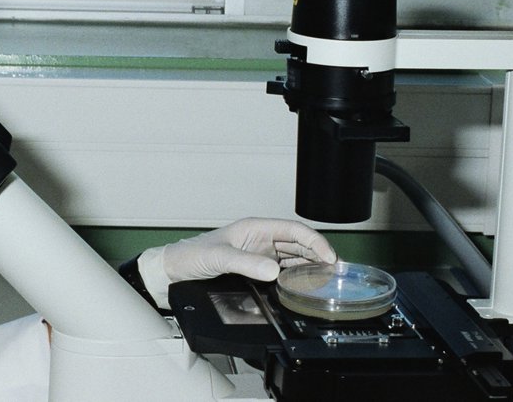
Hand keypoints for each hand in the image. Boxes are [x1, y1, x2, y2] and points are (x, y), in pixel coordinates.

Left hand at [137, 218, 336, 308]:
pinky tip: (306, 285)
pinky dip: (298, 277)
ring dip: (311, 266)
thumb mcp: (219, 258)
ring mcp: (261, 254)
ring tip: (326, 279)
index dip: (314, 240)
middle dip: (318, 254)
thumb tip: (273, 271)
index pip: (293, 229)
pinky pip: (285, 271)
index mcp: (255, 227)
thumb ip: (245, 263)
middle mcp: (261, 239)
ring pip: (295, 258)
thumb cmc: (193, 255)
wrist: (177, 270)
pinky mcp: (258, 269)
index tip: (327, 256)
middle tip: (335, 272)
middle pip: (299, 244)